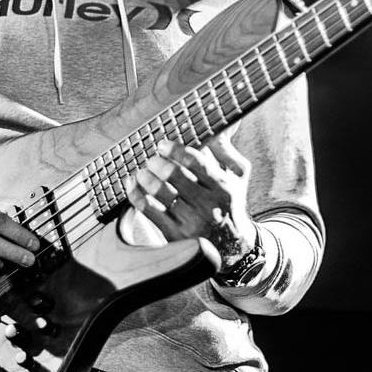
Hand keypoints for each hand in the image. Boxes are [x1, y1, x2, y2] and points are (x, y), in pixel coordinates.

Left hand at [128, 135, 256, 267]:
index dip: (175, 149)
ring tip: (143, 171)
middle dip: (157, 161)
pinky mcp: (174, 237)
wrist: (231, 247)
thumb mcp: (238, 176)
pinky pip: (147, 210)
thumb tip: (215, 125)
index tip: (163, 144)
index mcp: (223, 188)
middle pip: (173, 174)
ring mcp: (190, 223)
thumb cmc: (229, 202)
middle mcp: (208, 206)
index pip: (196, 162)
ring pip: (158, 192)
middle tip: (152, 159)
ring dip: (145, 176)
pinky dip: (135, 193)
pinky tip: (133, 184)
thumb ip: (225, 150)